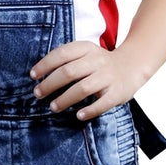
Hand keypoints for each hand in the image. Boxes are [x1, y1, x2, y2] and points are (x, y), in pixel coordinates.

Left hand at [29, 40, 145, 120]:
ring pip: (82, 88)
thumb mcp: (85, 53)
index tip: (33, 75)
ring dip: (65, 99)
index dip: (45, 65)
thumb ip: (67, 60)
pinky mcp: (117, 92)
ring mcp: (108, 77)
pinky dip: (90, 110)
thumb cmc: (100, 63)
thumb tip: (39, 74)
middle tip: (38, 93)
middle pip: (69, 72)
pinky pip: (102, 103)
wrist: (132, 66)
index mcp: (87, 48)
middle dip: (50, 84)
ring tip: (53, 107)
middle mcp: (97, 61)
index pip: (62, 54)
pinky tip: (79, 115)